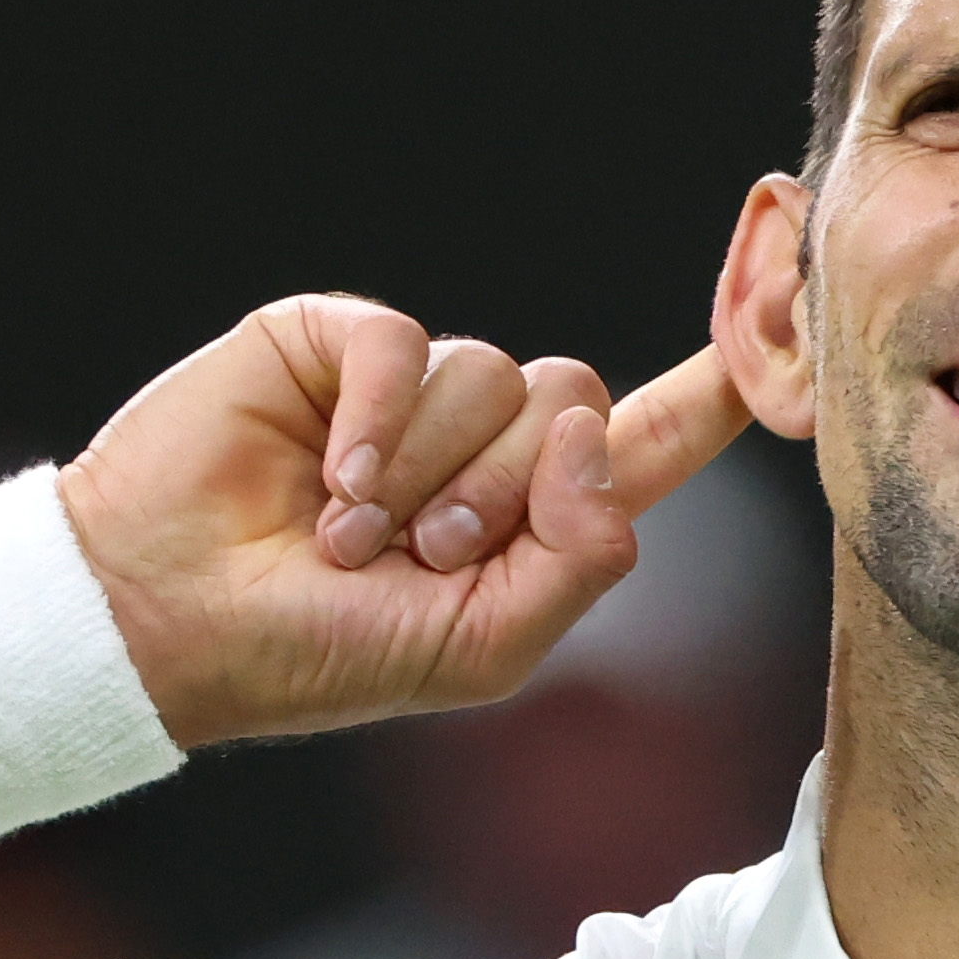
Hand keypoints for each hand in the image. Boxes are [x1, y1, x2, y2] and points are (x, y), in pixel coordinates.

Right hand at [56, 295, 756, 749]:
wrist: (173, 621)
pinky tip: (325, 483)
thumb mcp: (485, 645)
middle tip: (420, 556)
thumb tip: (591, 434)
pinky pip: (404, 343)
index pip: (654, 436)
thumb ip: (581, 559)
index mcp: (534, 514)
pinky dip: (374, 423)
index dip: (721, 382)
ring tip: (347, 536)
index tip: (785, 304)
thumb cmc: (322, 654)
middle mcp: (483, 440)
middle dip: (503, 492)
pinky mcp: (335, 342)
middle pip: (576, 397)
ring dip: (424, 476)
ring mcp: (410, 388)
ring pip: (491, 374)